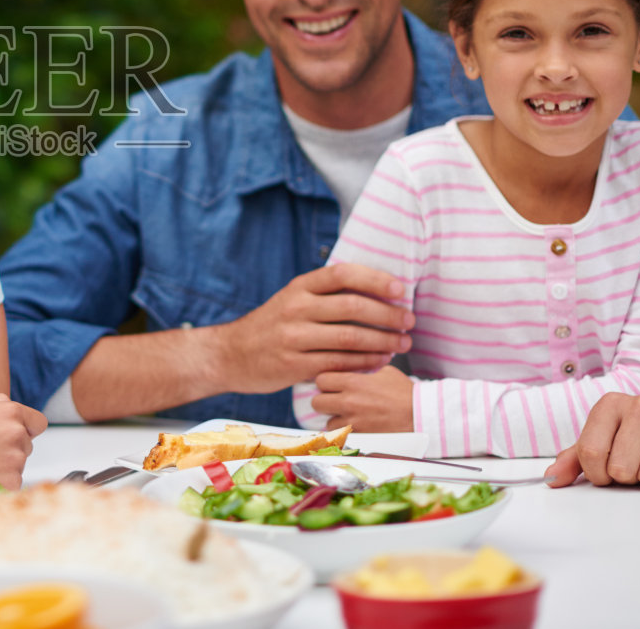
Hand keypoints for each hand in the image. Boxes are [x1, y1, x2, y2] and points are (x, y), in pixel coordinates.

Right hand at [0, 393, 46, 487]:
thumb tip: (16, 410)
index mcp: (10, 412)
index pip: (39, 422)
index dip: (29, 429)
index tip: (19, 435)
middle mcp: (17, 433)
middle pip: (27, 444)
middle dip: (13, 448)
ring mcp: (16, 459)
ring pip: (19, 464)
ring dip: (6, 465)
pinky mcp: (13, 482)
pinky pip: (13, 482)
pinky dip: (1, 482)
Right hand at [211, 263, 411, 393]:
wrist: (231, 354)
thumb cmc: (272, 325)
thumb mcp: (292, 299)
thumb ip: (325, 295)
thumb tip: (377, 290)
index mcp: (299, 287)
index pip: (342, 274)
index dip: (375, 279)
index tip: (400, 289)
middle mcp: (295, 309)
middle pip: (352, 307)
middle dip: (388, 315)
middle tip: (409, 321)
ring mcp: (293, 338)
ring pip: (349, 338)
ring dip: (382, 342)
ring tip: (402, 344)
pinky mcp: (293, 365)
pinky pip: (338, 364)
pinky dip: (364, 363)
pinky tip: (380, 361)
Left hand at [313, 366, 414, 430]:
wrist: (422, 416)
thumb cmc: (406, 393)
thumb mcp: (385, 371)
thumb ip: (364, 370)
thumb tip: (353, 367)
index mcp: (353, 382)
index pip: (320, 380)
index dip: (325, 382)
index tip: (332, 384)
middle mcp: (349, 402)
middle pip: (317, 402)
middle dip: (324, 400)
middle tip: (334, 400)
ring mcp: (353, 421)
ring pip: (327, 422)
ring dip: (334, 419)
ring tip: (347, 416)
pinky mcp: (360, 437)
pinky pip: (341, 436)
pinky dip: (345, 433)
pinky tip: (354, 427)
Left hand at [546, 394, 639, 487]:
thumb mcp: (604, 444)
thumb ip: (574, 460)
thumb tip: (551, 479)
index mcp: (610, 405)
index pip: (590, 453)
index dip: (599, 475)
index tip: (608, 473)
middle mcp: (639, 404)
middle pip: (620, 468)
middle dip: (629, 478)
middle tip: (639, 465)